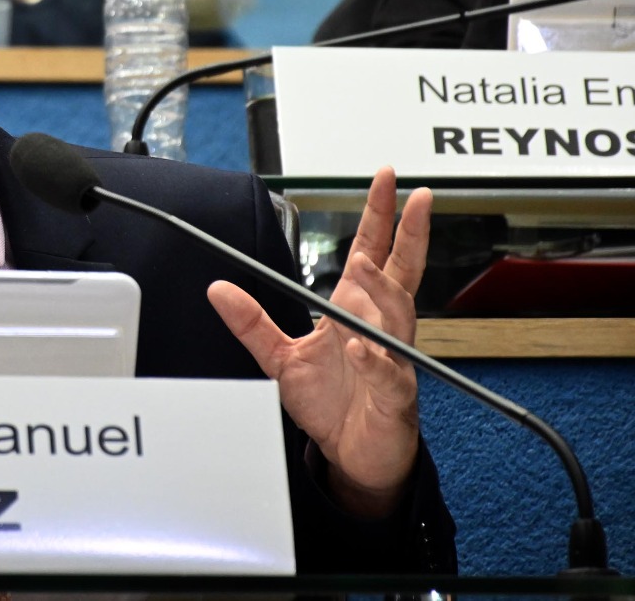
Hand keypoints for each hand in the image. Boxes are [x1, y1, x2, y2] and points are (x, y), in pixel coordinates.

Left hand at [207, 168, 429, 517]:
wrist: (353, 454)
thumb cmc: (331, 403)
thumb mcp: (280, 356)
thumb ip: (252, 322)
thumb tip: (218, 289)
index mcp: (356, 311)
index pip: (372, 254)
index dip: (380, 217)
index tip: (384, 180)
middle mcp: (379, 329)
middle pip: (401, 273)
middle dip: (410, 234)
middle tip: (415, 198)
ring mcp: (391, 360)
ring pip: (396, 318)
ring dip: (381, 292)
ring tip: (364, 267)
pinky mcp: (392, 396)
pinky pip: (388, 375)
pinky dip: (375, 361)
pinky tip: (360, 348)